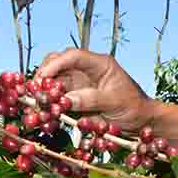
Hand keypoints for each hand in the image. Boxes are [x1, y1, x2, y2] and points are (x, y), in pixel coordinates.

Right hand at [36, 48, 154, 132]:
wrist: (142, 121)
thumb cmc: (134, 107)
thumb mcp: (115, 102)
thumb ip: (91, 99)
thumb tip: (66, 100)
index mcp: (100, 64)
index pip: (73, 56)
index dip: (55, 64)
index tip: (43, 78)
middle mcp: (86, 70)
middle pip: (58, 64)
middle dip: (44, 75)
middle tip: (35, 92)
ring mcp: (80, 84)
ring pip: (54, 81)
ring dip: (44, 91)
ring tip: (37, 103)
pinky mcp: (75, 98)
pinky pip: (57, 97)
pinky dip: (49, 103)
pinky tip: (44, 112)